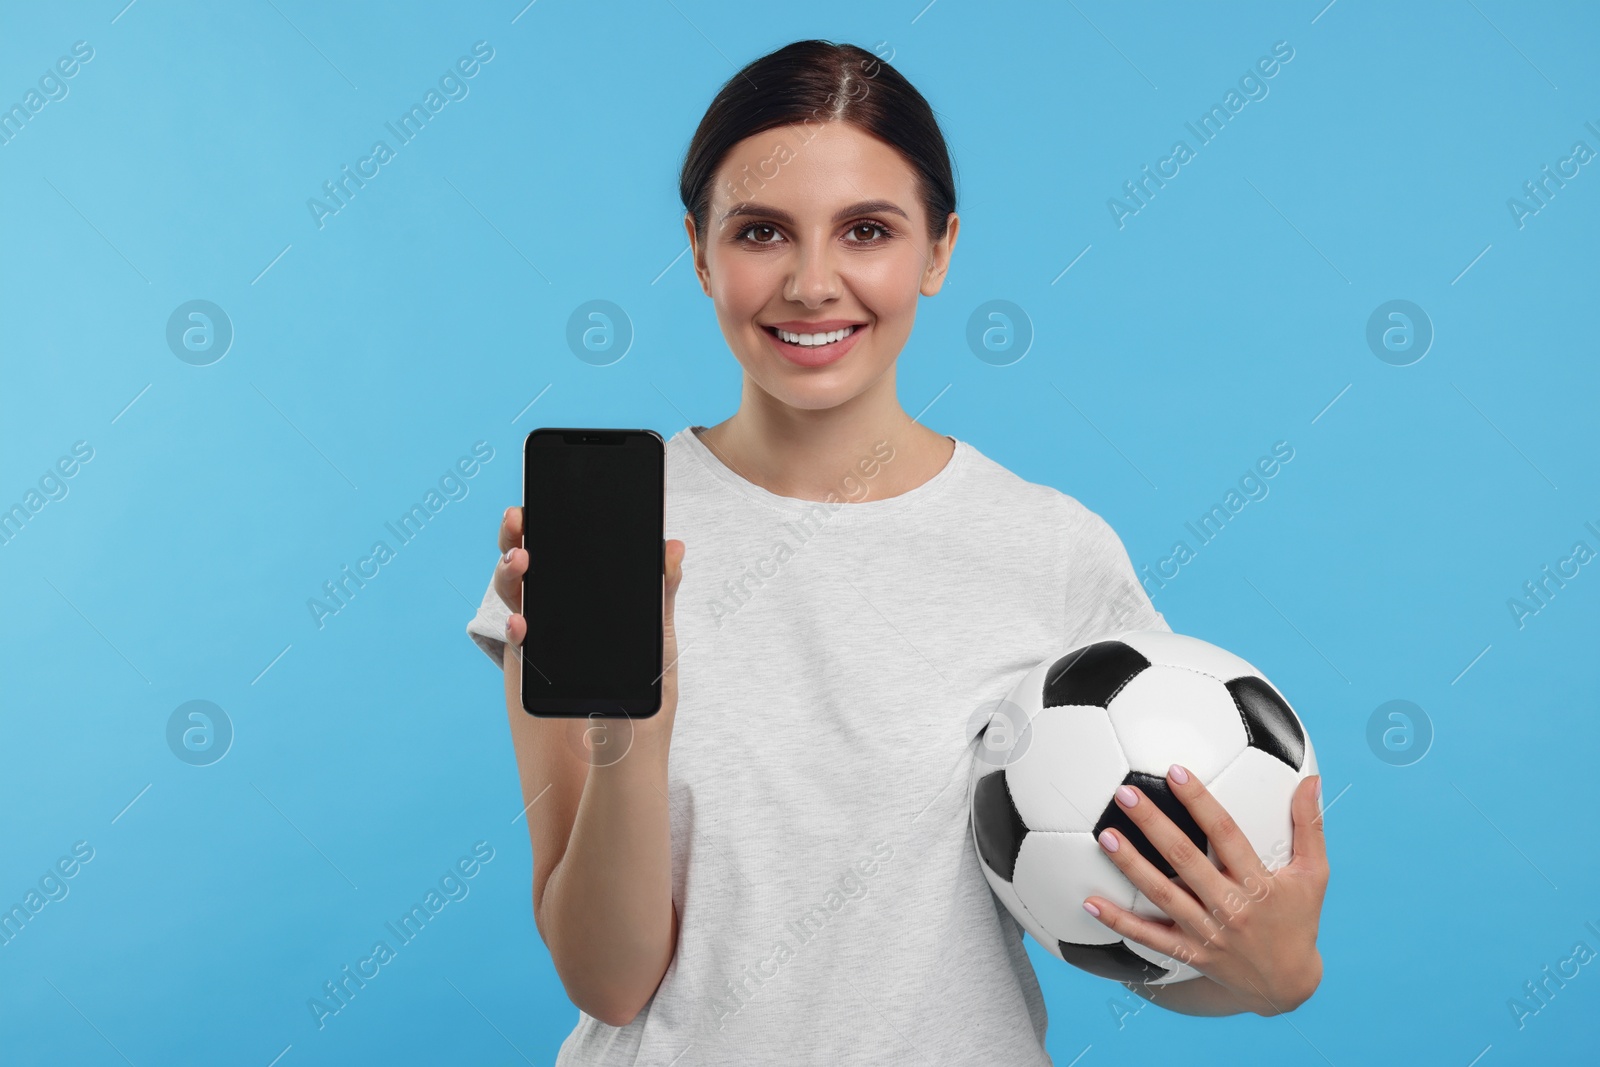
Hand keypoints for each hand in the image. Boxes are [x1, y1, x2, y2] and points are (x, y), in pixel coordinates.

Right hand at [495, 506, 687, 744]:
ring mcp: (541, 635)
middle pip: (528, 562)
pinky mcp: (534, 668)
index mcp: (586, 593)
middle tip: (518, 517)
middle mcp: (556, 607)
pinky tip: (522, 624)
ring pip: (514, 594)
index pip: (561, 547)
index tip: (540, 495)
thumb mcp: (660, 638)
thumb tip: (674, 546)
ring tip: (520, 559)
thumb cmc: (648, 691)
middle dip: (517, 535)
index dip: (547, 519)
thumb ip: (662, 593)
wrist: (631, 750)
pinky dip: (516, 629)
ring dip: (509, 573)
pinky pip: (519, 642)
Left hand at [1082, 766, 1327, 1014]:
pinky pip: (1149, 938)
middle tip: (1124, 794)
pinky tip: (1091, 903)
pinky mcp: (1190, 954)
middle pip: (1186, 859)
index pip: (1227, 834)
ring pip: (1163, 895)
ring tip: (1105, 837)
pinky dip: (1119, 922)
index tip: (1176, 771)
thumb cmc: (1299, 919)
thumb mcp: (1314, 875)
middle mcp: (1231, 908)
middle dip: (1154, 824)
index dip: (1201, 802)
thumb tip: (1311, 779)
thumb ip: (1309, 827)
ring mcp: (1207, 933)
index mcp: (1259, 883)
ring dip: (1131, 866)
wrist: (1288, 986)